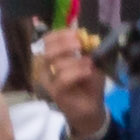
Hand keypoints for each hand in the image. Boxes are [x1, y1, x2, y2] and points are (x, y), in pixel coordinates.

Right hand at [27, 24, 107, 139]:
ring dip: (76, 61)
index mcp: (54, 57)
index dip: (60, 34)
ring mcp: (49, 81)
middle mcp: (47, 67)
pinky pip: (62, 78)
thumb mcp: (92, 62)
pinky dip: (77, 72)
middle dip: (65, 44)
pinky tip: (88, 72)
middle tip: (80, 45)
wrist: (91, 106)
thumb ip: (89, 50)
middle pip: (48, 50)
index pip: (47, 40)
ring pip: (57, 64)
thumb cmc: (89, 82)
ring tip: (89, 64)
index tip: (76, 34)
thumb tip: (87, 37)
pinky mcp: (54, 92)